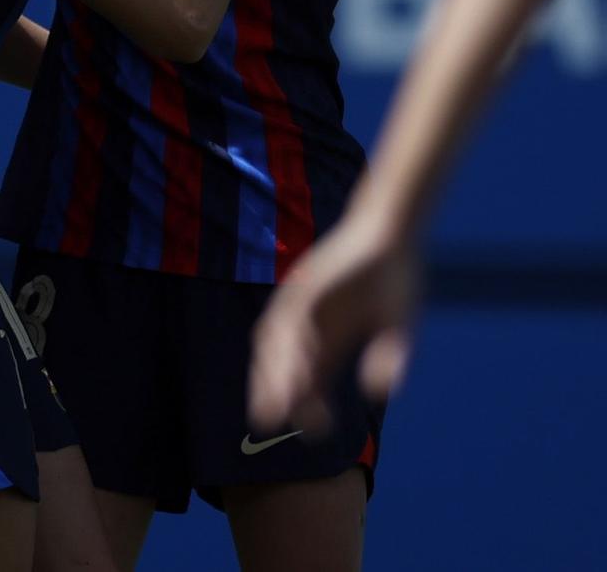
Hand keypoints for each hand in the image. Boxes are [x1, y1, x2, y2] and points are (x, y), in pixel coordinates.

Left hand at [249, 208, 420, 435]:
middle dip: (274, 391)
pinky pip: (293, 315)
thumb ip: (389, 357)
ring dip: (276, 371)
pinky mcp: (306, 283)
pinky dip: (291, 340)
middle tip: (267, 423)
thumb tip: (381, 393)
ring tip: (275, 402)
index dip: (308, 403)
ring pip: (281, 342)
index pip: (309, 377)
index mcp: (329, 338)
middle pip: (283, 363)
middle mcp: (309, 323)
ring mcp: (304, 302)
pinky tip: (296, 362)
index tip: (312, 430)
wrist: (392, 234)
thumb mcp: (397, 327)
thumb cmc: (395, 281)